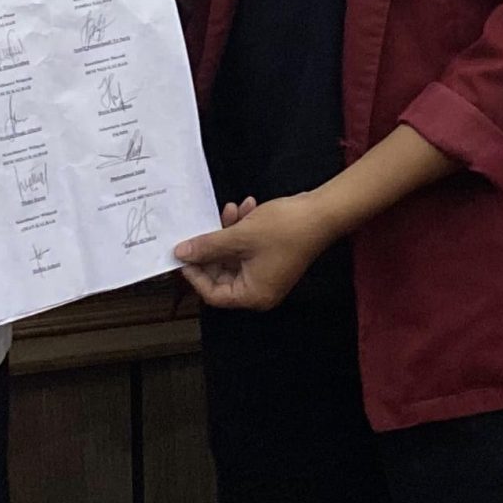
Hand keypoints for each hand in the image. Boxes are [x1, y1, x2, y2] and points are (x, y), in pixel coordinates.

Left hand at [175, 194, 336, 311]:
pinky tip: (246, 207)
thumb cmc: (285, 229)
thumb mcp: (239, 236)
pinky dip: (242, 229)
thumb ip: (208, 246)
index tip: (182, 253)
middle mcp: (259, 289)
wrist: (321, 212)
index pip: (213, 294)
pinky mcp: (271, 256)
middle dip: (213, 245)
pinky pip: (247, 247)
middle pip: (222, 273)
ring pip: (233, 256)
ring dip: (228, 231)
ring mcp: (266, 272)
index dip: (195, 274)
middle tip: (204, 225)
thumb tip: (181, 254)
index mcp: (253, 294)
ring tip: (232, 209)